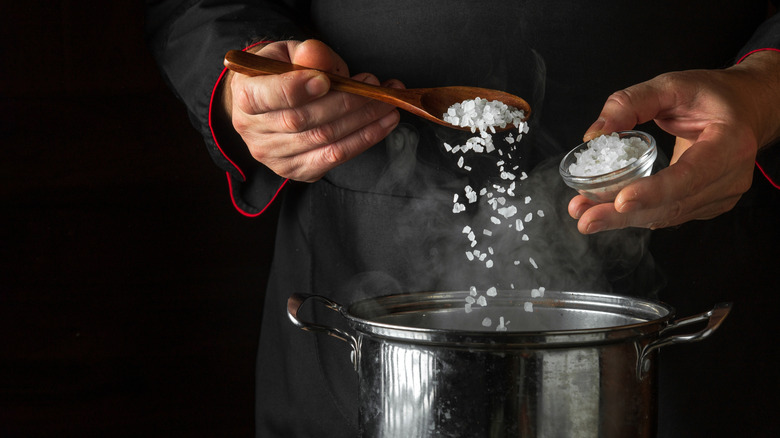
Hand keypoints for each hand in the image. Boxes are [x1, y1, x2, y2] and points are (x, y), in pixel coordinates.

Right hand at [221, 39, 401, 181]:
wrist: (270, 103)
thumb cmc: (281, 73)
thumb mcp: (288, 53)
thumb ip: (305, 53)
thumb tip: (314, 55)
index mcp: (244, 96)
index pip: (268, 96)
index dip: (298, 88)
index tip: (326, 80)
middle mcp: (253, 131)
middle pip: (303, 121)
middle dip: (346, 102)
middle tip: (375, 86)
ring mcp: (274, 156)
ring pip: (324, 141)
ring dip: (364, 122)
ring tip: (388, 104)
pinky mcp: (297, 170)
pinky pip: (334, 158)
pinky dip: (363, 141)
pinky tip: (382, 125)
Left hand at [569, 50, 779, 233]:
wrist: (744, 110)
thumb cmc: (710, 95)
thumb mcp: (672, 85)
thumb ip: (631, 102)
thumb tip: (593, 134)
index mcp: (731, 143)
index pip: (690, 175)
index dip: (655, 191)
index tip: (621, 200)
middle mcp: (731, 177)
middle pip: (673, 205)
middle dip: (624, 215)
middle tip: (584, 218)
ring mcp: (722, 196)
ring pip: (668, 216)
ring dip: (623, 220)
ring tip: (584, 216)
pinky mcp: (708, 205)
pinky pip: (669, 215)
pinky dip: (637, 215)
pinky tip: (607, 213)